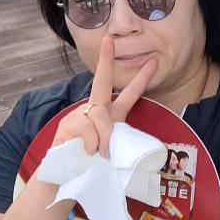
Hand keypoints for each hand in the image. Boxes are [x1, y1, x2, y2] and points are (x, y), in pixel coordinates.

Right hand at [51, 36, 157, 157]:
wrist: (65, 178)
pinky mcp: (67, 125)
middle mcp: (94, 110)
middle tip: (110, 41)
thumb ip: (122, 141)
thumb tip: (126, 145)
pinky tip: (87, 151)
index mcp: (110, 115)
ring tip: (100, 153)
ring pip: (99, 115)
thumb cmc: (91, 164)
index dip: (141, 78)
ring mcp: (79, 116)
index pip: (128, 94)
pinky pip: (86, 127)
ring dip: (104, 136)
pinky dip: (91, 142)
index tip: (153, 62)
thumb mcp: (114, 151)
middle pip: (101, 81)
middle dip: (106, 61)